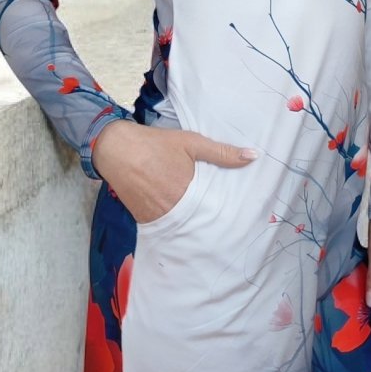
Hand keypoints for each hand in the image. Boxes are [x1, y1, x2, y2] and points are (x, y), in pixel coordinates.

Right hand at [91, 119, 257, 224]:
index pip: (217, 212)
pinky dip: (177, 226)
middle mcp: (174, 209)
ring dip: (196, 227)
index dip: (228, 215)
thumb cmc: (156, 144)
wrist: (116, 149)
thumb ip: (223, 152)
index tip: (242, 218)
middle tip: (230, 226)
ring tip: (210, 225)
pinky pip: (167, 228)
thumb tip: (254, 156)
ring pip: (185, 229)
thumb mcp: (192, 143)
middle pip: (201, 224)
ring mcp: (159, 217)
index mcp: (189, 191)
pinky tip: (186, 221)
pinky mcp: (146, 220)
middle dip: (214, 224)